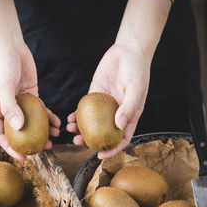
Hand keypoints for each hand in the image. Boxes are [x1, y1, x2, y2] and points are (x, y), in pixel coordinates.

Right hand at [0, 43, 60, 160]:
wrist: (9, 44)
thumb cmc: (1, 64)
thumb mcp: (4, 86)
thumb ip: (10, 107)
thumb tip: (19, 128)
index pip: (0, 134)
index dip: (11, 148)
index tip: (23, 158)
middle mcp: (6, 108)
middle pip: (18, 131)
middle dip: (30, 143)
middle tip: (43, 151)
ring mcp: (19, 102)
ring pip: (32, 122)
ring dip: (42, 131)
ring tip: (54, 140)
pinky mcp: (31, 94)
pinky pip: (41, 109)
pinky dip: (48, 116)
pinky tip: (58, 123)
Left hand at [67, 43, 150, 158]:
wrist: (128, 50)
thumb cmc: (137, 69)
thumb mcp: (136, 88)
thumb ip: (128, 107)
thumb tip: (119, 126)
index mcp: (129, 116)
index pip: (122, 139)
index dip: (112, 149)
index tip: (100, 155)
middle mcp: (116, 113)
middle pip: (102, 133)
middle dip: (89, 141)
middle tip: (76, 142)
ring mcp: (104, 105)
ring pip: (91, 123)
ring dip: (80, 130)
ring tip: (69, 130)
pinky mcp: (94, 94)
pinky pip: (84, 109)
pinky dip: (76, 115)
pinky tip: (69, 118)